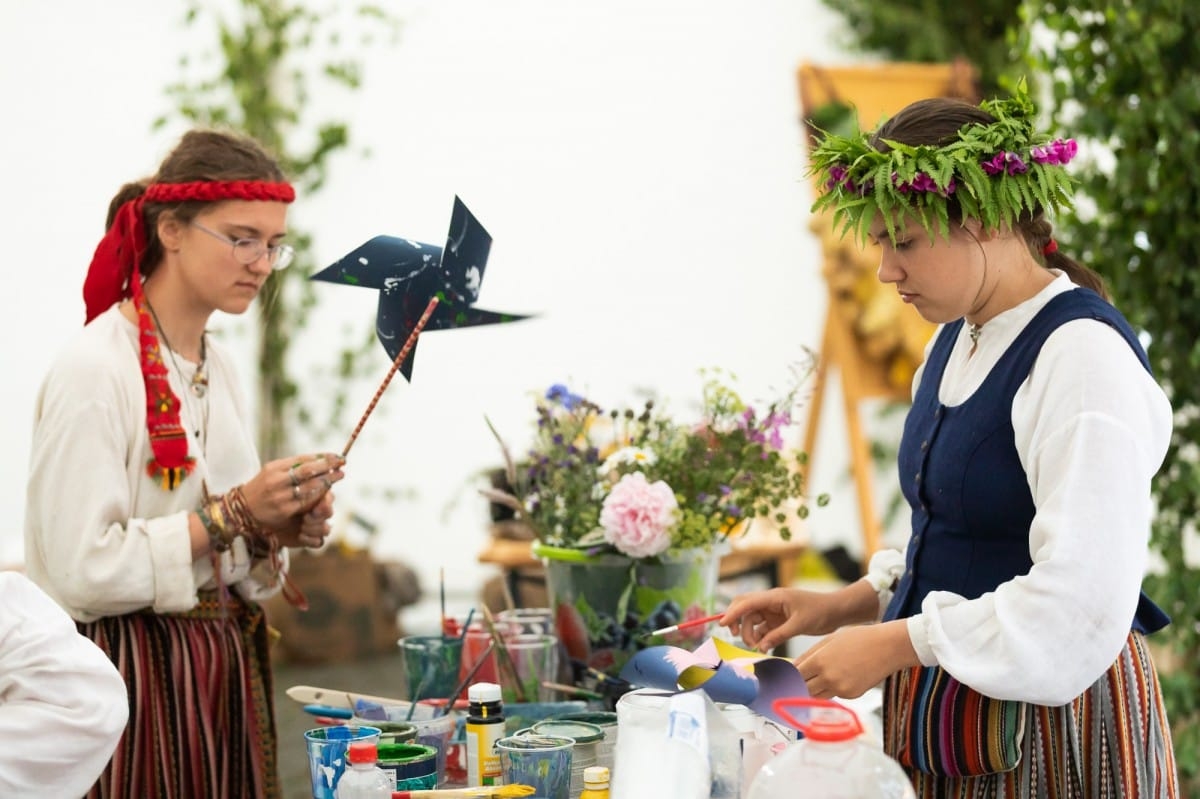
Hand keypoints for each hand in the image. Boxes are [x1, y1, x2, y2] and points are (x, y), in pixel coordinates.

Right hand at [238, 453, 345, 527]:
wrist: (244, 510)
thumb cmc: (264, 487)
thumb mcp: (273, 471)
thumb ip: (293, 465)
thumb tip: (321, 458)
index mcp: (274, 468)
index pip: (303, 459)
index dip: (322, 457)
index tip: (337, 456)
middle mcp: (277, 480)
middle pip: (308, 471)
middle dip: (328, 466)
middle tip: (343, 464)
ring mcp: (280, 496)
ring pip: (309, 486)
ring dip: (327, 480)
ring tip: (339, 475)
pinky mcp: (285, 510)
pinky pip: (306, 501)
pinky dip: (319, 494)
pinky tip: (328, 490)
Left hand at [272, 490, 335, 548]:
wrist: (263, 522)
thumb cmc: (273, 504)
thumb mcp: (284, 494)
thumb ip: (300, 489)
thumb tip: (312, 484)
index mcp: (315, 496)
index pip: (329, 498)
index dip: (325, 504)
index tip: (314, 509)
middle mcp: (318, 511)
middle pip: (329, 513)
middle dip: (318, 517)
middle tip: (306, 518)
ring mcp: (316, 525)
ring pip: (326, 529)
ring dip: (314, 528)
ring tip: (302, 527)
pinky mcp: (312, 539)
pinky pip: (319, 542)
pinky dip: (310, 540)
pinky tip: (300, 536)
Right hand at [720, 580, 879, 652]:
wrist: (836, 612)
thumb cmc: (820, 611)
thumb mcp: (799, 624)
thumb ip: (778, 635)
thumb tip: (760, 647)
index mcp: (774, 597)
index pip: (747, 602)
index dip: (732, 612)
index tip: (722, 624)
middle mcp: (771, 602)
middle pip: (744, 608)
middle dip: (736, 621)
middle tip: (735, 637)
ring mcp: (773, 611)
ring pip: (752, 620)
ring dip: (749, 633)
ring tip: (756, 646)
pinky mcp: (778, 621)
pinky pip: (762, 629)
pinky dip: (760, 638)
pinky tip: (764, 647)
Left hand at [793, 620, 919, 698]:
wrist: (887, 647)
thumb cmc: (859, 638)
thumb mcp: (829, 640)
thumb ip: (809, 655)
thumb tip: (794, 666)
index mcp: (820, 661)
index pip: (794, 676)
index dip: (787, 678)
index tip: (781, 679)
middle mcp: (828, 678)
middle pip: (803, 690)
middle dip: (797, 686)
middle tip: (792, 683)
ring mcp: (841, 689)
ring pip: (817, 696)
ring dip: (812, 689)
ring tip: (813, 679)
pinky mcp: (852, 695)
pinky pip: (833, 695)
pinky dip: (830, 689)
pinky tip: (837, 677)